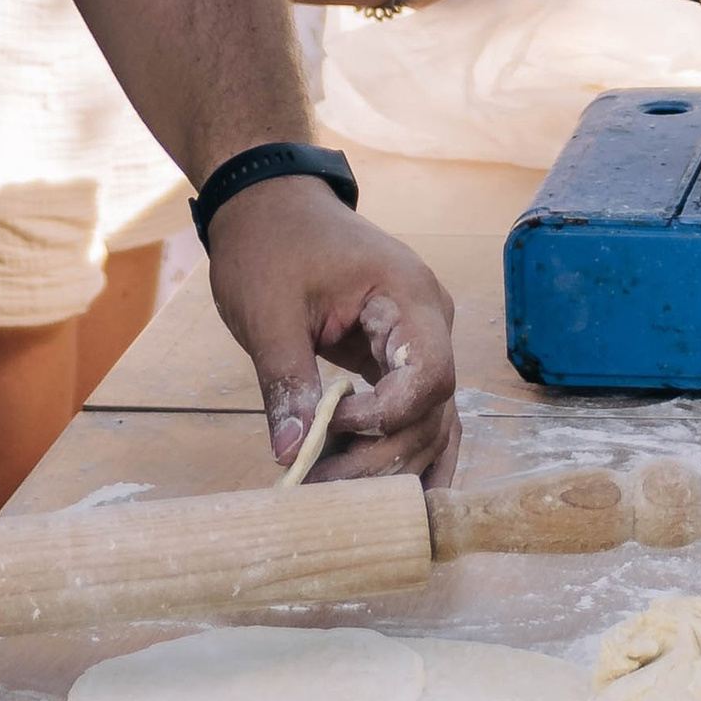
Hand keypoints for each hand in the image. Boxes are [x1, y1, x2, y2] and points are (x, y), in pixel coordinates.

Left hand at [205, 174, 459, 483]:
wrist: (271, 204)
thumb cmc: (270, 244)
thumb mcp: (268, 311)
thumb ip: (287, 379)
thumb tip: (291, 450)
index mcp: (407, 296)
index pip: (429, 375)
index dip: (387, 416)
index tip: (331, 429)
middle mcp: (429, 321)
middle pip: (431, 410)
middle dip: (380, 456)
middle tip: (317, 484)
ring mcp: (419, 342)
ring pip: (430, 421)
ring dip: (389, 464)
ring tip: (333, 494)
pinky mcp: (398, 359)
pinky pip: (417, 414)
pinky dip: (403, 452)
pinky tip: (388, 496)